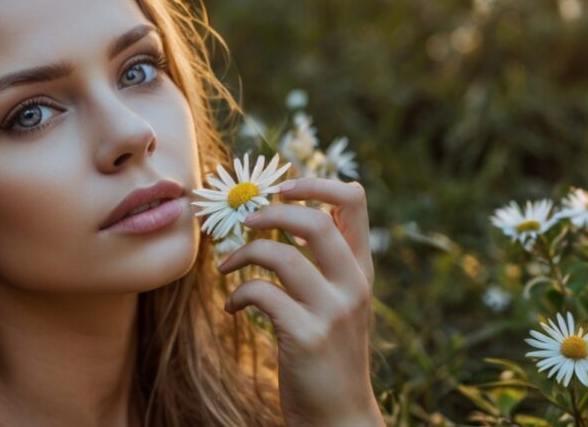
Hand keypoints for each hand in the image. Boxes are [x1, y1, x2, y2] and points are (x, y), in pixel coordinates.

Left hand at [216, 177, 384, 426]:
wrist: (339, 416)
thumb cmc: (329, 354)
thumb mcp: (340, 303)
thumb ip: (326, 264)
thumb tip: (288, 217)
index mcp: (361, 269)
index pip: (354, 201)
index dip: (316, 183)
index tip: (284, 189)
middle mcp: (353, 285)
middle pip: (315, 221)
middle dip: (270, 213)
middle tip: (245, 221)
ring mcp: (331, 311)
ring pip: (281, 256)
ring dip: (243, 253)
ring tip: (227, 266)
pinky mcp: (305, 336)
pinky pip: (261, 294)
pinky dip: (238, 294)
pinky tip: (234, 307)